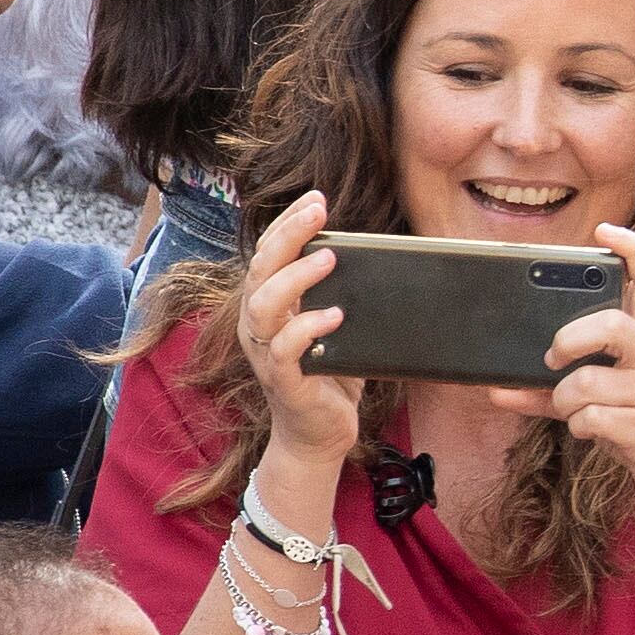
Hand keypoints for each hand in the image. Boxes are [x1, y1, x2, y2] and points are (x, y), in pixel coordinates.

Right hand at [234, 191, 364, 470]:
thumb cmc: (330, 378)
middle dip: (289, 235)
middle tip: (319, 212)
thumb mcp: (335, 328)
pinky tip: (335, 316)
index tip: (316, 199)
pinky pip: (286, 349)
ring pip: (264, 304)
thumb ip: (341, 296)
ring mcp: (267, 353)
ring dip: (296, 277)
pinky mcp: (283, 380)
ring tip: (328, 258)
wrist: (320, 436)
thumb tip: (375, 261)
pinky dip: (309, 328)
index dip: (288, 223)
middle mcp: (259, 325)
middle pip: (261, 268)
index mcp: (269, 306)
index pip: (269, 254)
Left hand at [489, 224, 634, 542]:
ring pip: (584, 382)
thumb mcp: (615, 400)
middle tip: (554, 358)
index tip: (605, 231)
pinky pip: (588, 417)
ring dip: (564, 401)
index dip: (631, 250)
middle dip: (569, 340)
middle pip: (612, 324)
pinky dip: (578, 427)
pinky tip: (593, 432)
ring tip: (575, 411)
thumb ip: (560, 388)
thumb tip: (498, 390)